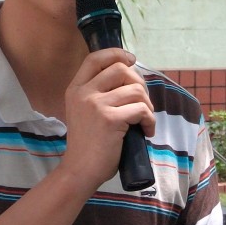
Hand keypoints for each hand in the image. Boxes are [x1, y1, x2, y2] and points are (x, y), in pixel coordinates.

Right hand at [62, 48, 154, 187]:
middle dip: (139, 83)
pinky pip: (141, 110)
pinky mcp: (110, 119)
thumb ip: (98, 94)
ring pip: (135, 90)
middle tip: (142, 102)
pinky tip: (147, 132)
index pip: (95, 58)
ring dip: (147, 105)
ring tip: (145, 120)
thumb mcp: (84, 112)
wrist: (80, 170)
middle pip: (121, 69)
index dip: (116, 54)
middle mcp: (83, 93)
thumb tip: (130, 79)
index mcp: (75, 89)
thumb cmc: (87, 144)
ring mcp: (96, 105)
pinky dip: (150, 121)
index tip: (131, 59)